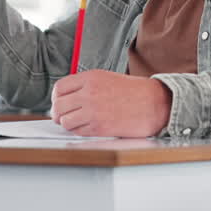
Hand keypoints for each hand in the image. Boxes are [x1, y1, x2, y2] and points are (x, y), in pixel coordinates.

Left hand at [50, 70, 171, 137]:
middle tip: (62, 116)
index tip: (59, 102)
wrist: (155, 104)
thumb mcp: (107, 78)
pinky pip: (77, 131)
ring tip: (75, 122)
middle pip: (59, 105)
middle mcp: (89, 93)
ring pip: (65, 121)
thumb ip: (86, 85)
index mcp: (91, 78)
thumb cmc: (134, 92)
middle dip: (58, 112)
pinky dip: (78, 131)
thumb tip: (67, 97)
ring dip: (67, 123)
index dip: (56, 98)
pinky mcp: (99, 127)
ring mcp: (93, 111)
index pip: (59, 88)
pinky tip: (86, 127)